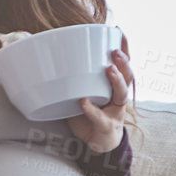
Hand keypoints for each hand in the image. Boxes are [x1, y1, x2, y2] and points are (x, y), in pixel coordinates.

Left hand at [66, 34, 131, 152]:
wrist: (96, 144)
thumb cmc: (89, 116)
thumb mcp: (81, 95)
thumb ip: (72, 82)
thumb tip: (47, 62)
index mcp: (114, 87)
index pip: (123, 65)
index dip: (124, 48)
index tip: (119, 31)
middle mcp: (119, 97)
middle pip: (128, 77)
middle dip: (123, 63)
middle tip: (115, 52)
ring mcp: (115, 112)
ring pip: (121, 94)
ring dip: (116, 81)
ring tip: (109, 70)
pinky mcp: (106, 127)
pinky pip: (100, 117)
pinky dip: (91, 110)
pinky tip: (83, 102)